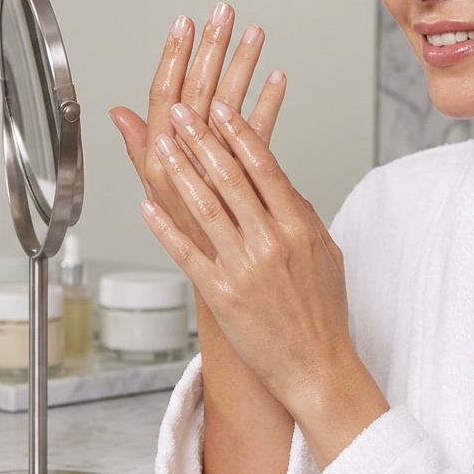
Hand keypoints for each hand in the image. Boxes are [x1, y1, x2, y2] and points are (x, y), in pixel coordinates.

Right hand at [109, 3, 285, 258]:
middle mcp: (193, 172)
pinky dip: (271, 106)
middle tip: (220, 12)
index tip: (183, 24)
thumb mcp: (164, 197)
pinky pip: (265, 142)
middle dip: (211, 50)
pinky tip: (279, 78)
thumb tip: (121, 113)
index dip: (173, 58)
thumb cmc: (206, 253)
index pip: (164, 98)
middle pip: (199, 96)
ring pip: (232, 111)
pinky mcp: (259, 193)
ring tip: (254, 33)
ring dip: (243, 68)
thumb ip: (145, 151)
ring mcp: (226, 183)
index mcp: (163, 168)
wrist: (240, 305)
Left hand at [139, 99, 388, 467]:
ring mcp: (243, 267)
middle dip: (200, 139)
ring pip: (204, 208)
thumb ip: (301, 212)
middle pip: (229, 178)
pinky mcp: (220, 293)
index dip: (237, 132)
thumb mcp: (326, 252)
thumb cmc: (323, 312)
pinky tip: (147, 207)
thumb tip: (279, 179)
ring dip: (178, 172)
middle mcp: (270, 242)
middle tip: (180, 111)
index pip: (263, 166)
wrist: (317, 366)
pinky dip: (164, 227)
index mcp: (298, 227)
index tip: (220, 107)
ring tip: (161, 145)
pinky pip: (186, 252)